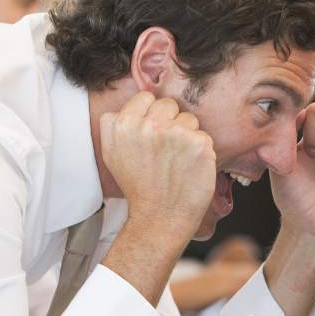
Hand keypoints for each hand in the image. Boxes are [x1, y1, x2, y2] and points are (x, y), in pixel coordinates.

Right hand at [100, 91, 216, 240]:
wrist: (160, 218)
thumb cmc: (137, 188)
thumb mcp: (110, 156)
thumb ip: (111, 127)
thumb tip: (120, 109)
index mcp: (126, 124)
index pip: (146, 98)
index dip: (150, 114)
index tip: (152, 134)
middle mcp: (152, 125)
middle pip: (168, 104)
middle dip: (169, 122)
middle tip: (164, 150)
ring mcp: (178, 133)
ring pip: (188, 119)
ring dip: (186, 135)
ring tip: (176, 160)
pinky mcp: (200, 144)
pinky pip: (203, 135)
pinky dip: (200, 150)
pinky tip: (189, 167)